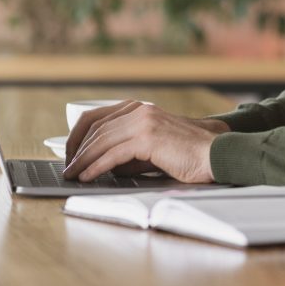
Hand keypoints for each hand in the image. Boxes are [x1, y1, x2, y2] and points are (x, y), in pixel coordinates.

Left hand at [63, 101, 229, 183]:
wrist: (216, 155)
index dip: (79, 135)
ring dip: (82, 159)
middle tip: (67, 167)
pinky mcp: (148, 137)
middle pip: (96, 127)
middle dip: (77, 149)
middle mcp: (140, 110)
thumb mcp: (153, 149)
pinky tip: (87, 177)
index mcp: (141, 108)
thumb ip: (129, 152)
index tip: (70, 153)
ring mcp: (144, 121)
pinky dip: (96, 166)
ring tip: (72, 175)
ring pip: (101, 140)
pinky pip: (113, 153)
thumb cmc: (189, 156)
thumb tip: (104, 166)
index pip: (97, 116)